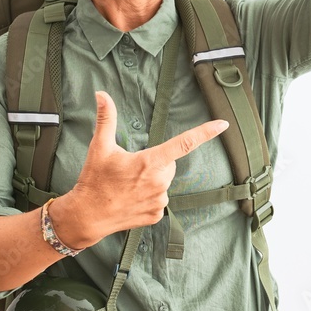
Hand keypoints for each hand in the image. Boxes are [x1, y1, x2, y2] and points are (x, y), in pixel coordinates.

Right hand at [56, 91, 227, 246]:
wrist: (87, 216)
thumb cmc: (94, 180)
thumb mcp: (99, 147)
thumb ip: (106, 119)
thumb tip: (101, 94)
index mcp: (149, 162)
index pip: (185, 143)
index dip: (206, 133)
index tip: (223, 125)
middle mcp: (159, 182)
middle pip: (168, 164)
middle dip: (155, 163)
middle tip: (130, 170)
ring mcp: (159, 201)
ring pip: (163, 182)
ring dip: (151, 181)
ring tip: (127, 187)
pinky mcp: (156, 215)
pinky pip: (159, 200)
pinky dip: (148, 197)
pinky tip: (131, 200)